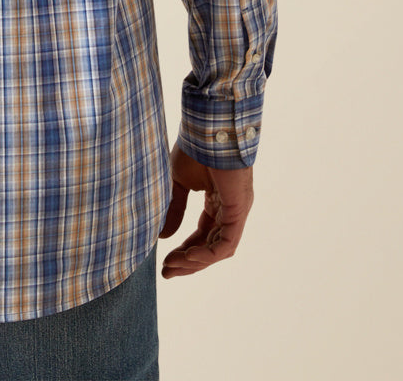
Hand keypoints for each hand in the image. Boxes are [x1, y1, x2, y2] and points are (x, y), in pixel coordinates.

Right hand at [159, 143, 253, 277]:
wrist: (208, 129)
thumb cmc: (194, 148)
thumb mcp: (177, 182)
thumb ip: (173, 209)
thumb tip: (163, 237)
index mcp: (216, 199)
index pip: (203, 233)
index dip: (184, 249)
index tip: (165, 261)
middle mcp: (229, 208)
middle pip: (210, 245)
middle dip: (188, 261)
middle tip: (167, 272)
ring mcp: (236, 211)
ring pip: (218, 248)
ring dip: (195, 261)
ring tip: (172, 266)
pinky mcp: (239, 211)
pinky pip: (226, 243)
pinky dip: (207, 254)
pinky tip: (188, 257)